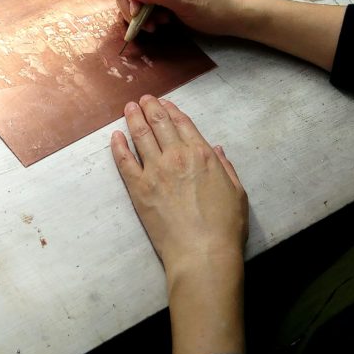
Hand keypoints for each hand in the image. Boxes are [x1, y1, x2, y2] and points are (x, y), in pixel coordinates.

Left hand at [110, 94, 247, 273]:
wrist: (202, 254)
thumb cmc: (225, 227)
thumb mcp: (237, 192)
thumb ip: (226, 168)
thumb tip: (217, 150)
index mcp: (202, 155)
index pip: (182, 123)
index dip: (172, 110)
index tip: (165, 103)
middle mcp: (177, 156)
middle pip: (159, 124)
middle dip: (150, 107)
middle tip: (143, 99)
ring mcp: (155, 171)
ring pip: (140, 136)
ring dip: (134, 118)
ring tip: (129, 107)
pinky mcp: (138, 189)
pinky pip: (124, 161)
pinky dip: (118, 146)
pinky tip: (115, 136)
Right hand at [112, 0, 239, 36]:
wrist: (226, 16)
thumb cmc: (210, 6)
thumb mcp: (186, 0)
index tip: (139, 10)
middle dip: (130, 6)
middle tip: (147, 22)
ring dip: (138, 14)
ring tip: (156, 24)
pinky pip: (138, 5)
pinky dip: (143, 17)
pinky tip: (158, 23)